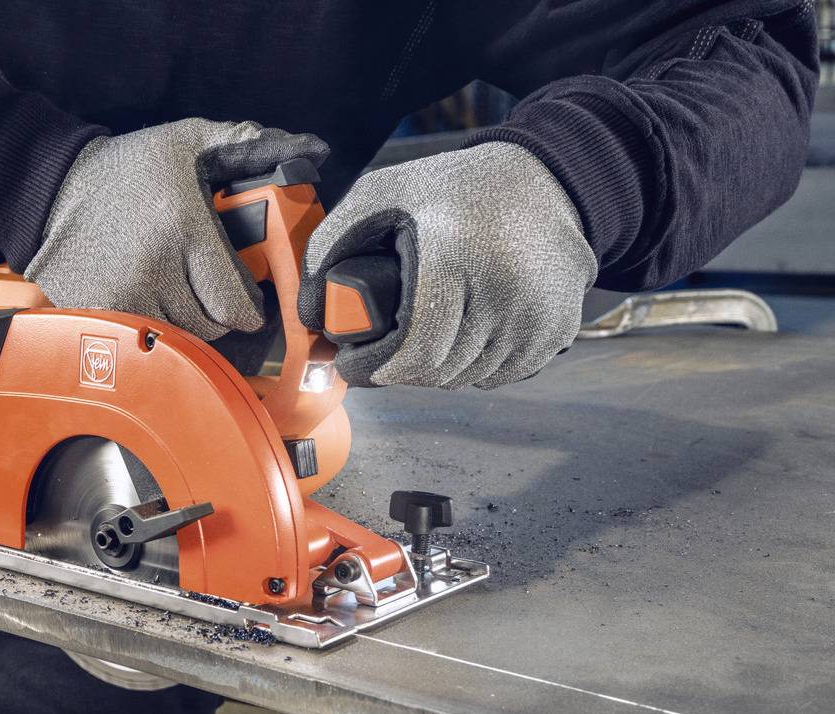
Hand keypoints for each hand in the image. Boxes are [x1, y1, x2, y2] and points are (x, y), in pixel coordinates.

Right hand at [25, 119, 328, 339]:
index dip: (247, 309)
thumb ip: (245, 145)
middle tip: (202, 290)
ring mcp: (122, 294)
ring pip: (177, 338)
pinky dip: (148, 330)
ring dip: (181, 323)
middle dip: (215, 314)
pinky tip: (142, 301)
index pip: (235, 303)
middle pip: (210, 327)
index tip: (246, 303)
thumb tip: (309, 148)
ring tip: (168, 290)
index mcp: (184, 225)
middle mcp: (155, 265)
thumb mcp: (186, 142)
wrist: (50, 190)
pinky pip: (141, 342)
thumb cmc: (127, 168)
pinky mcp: (97, 312)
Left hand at [298, 142, 596, 388]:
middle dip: (401, 370)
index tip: (356, 363)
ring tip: (425, 334)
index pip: (415, 352)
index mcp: (456, 255)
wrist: (549, 181)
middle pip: (438, 372)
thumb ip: (331, 244)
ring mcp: (539, 315)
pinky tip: (464, 333)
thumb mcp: (381, 193)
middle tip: (386, 349)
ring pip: (467, 379)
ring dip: (437, 370)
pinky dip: (474, 366)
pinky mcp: (557, 332)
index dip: (377, 369)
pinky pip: (500, 376)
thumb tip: (309, 315)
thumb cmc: (455, 190)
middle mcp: (505, 290)